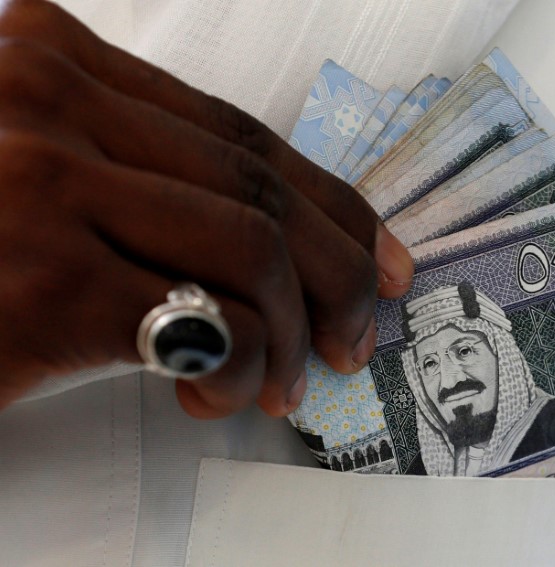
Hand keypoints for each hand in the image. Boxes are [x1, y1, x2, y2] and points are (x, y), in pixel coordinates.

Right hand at [0, 0, 412, 417]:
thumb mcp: (24, 167)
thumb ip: (126, 170)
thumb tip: (260, 237)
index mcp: (53, 61)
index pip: (240, 135)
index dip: (330, 201)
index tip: (377, 254)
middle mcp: (51, 102)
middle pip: (261, 188)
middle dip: (338, 270)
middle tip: (357, 333)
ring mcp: (43, 185)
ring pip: (252, 249)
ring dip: (291, 329)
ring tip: (286, 381)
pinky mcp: (39, 281)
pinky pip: (203, 321)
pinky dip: (240, 366)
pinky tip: (217, 398)